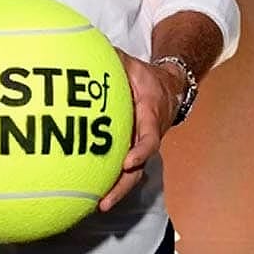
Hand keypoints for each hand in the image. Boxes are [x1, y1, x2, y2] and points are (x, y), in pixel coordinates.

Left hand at [99, 50, 184, 211]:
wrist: (169, 88)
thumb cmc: (146, 76)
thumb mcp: (131, 63)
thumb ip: (112, 59)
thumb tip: (84, 47)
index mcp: (150, 113)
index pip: (149, 137)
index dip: (140, 151)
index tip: (128, 162)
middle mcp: (148, 134)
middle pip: (139, 167)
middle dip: (123, 186)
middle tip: (103, 201)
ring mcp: (141, 145)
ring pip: (132, 173)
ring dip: (117, 190)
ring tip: (96, 206)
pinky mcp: (133, 149)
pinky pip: (124, 168)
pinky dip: (112, 180)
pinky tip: (91, 191)